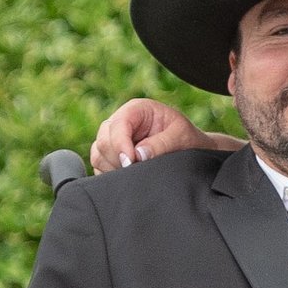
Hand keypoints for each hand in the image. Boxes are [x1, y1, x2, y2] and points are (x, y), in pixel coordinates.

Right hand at [91, 97, 227, 173]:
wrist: (189, 149)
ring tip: (137, 173)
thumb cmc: (186, 138)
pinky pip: (99, 166)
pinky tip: (129, 177)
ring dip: (114, 168)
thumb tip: (138, 155)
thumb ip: (162, 144)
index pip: (118, 125)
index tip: (131, 161)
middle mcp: (120, 122)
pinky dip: (110, 174)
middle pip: (104, 140)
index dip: (120, 144)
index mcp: (137, 110)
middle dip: (119, 159)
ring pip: (98, 154)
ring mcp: (112, 138)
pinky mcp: (110, 155)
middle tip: (138, 170)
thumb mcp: (181, 137)